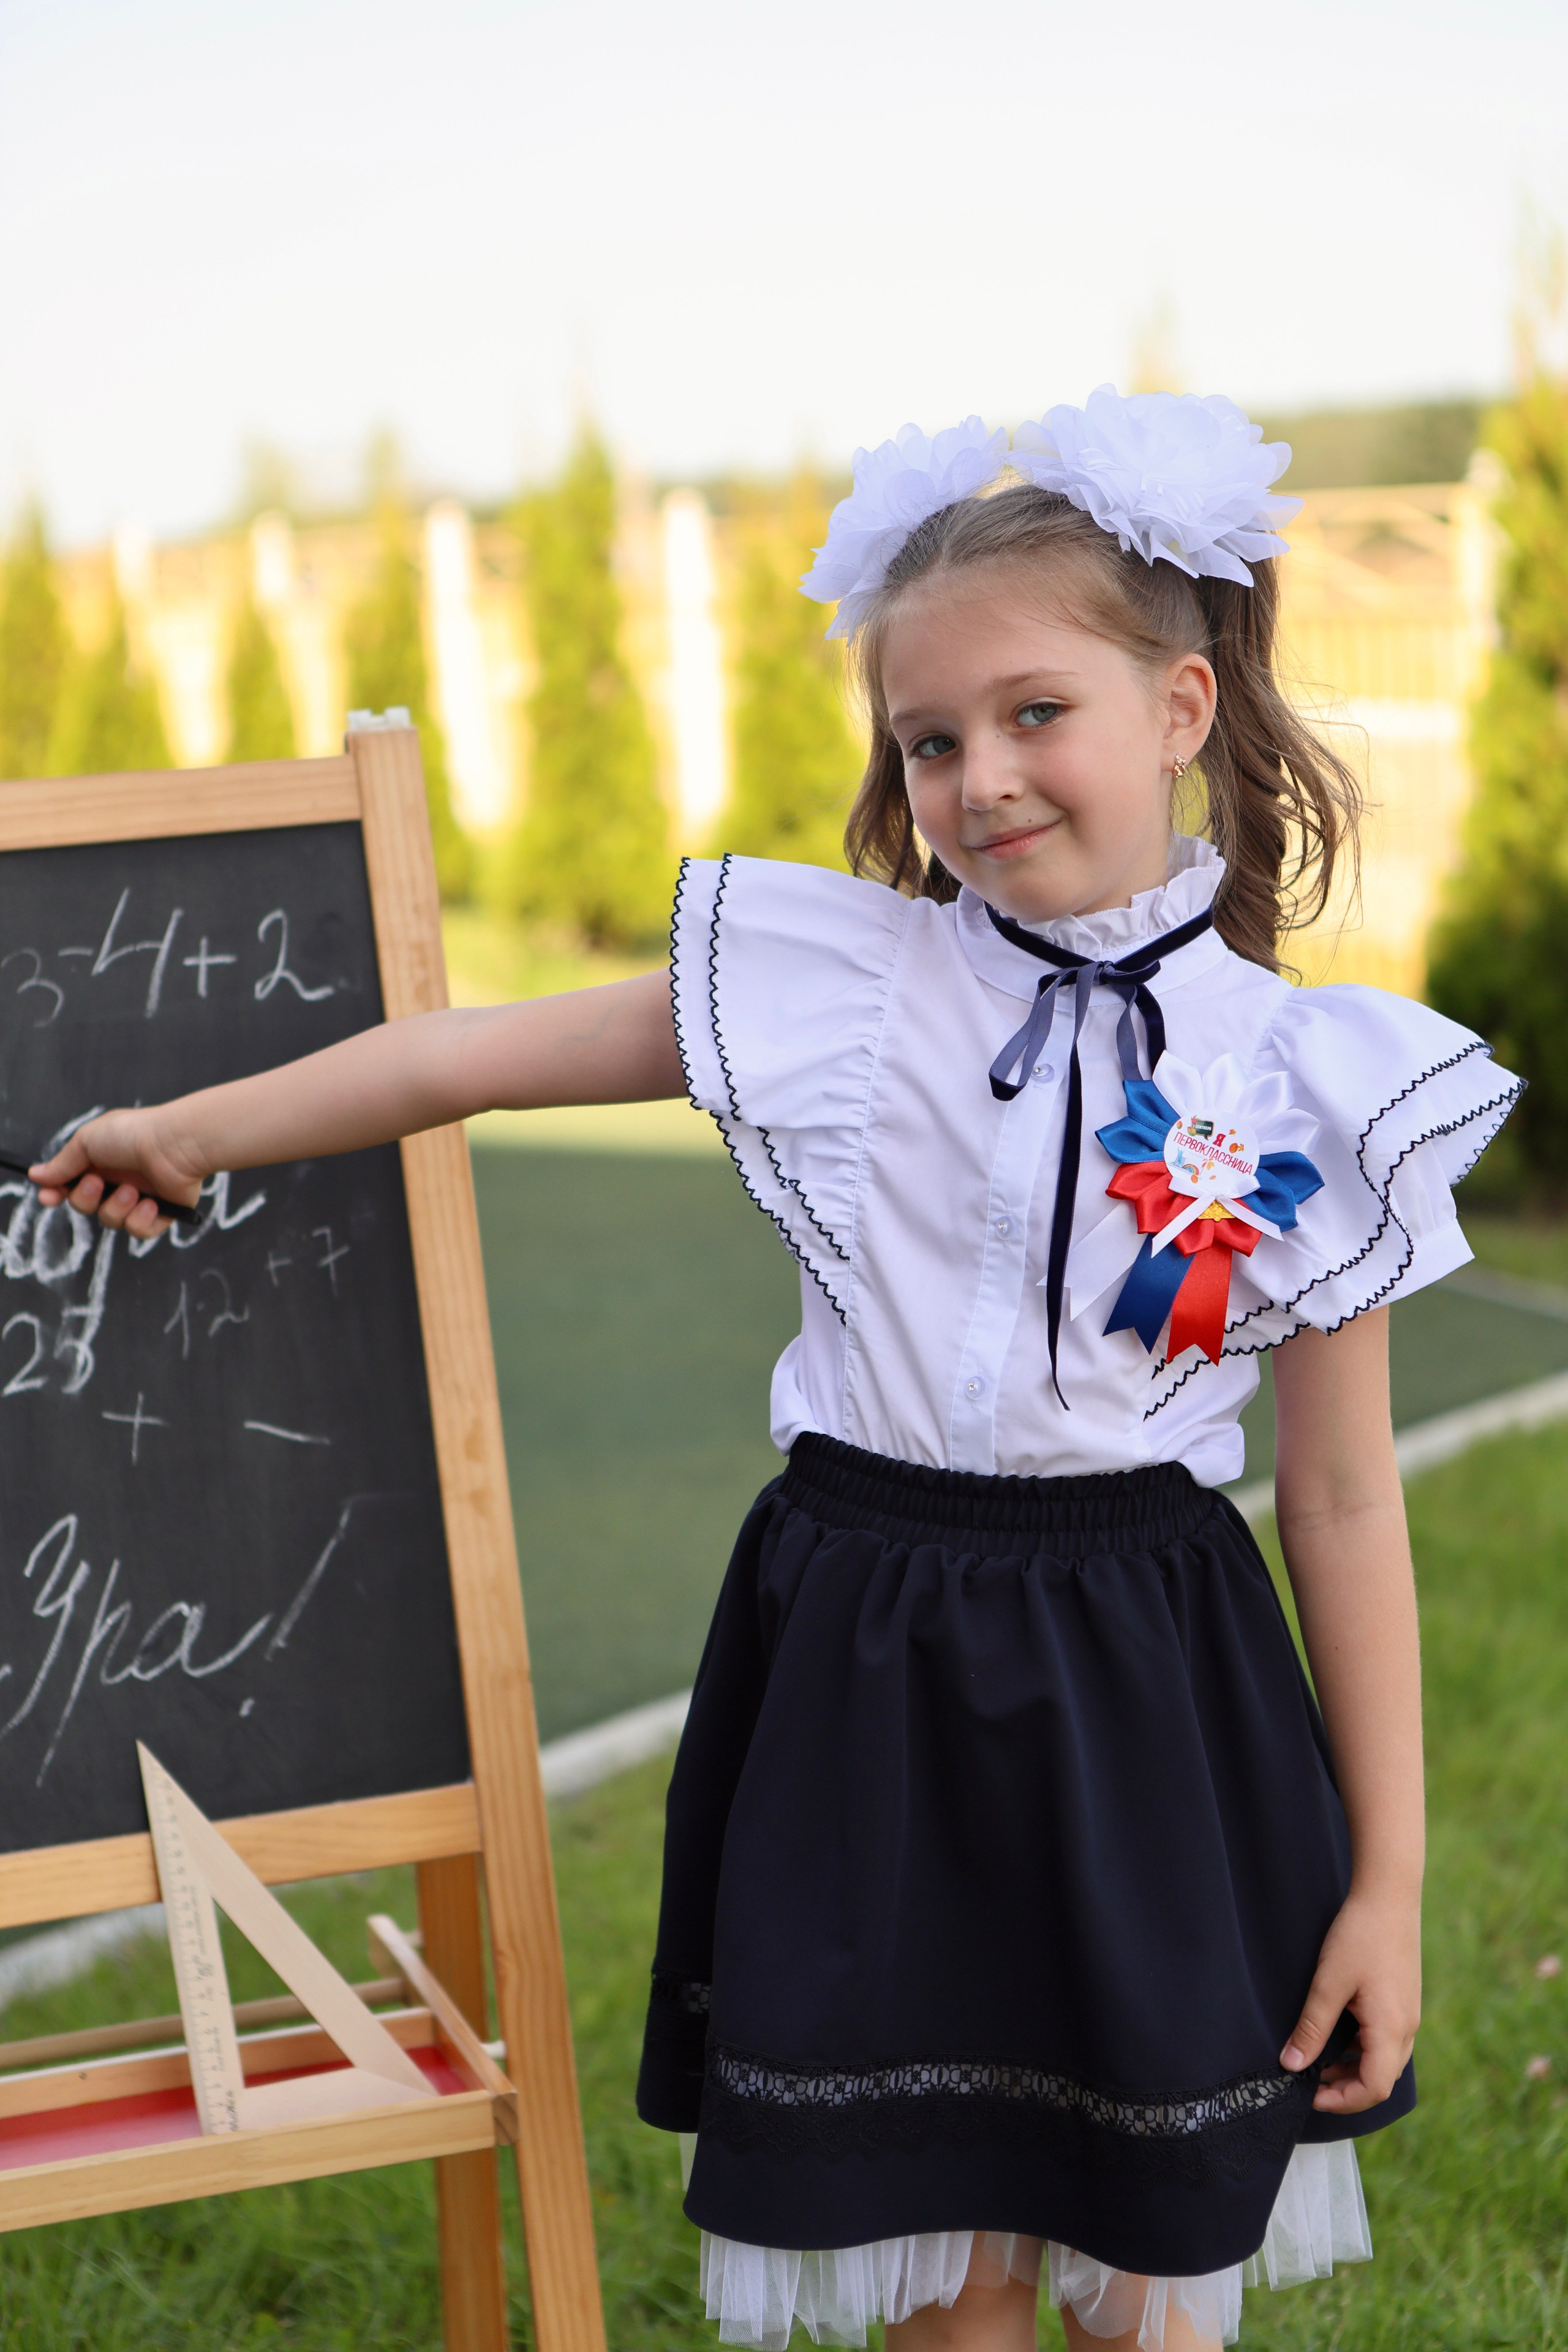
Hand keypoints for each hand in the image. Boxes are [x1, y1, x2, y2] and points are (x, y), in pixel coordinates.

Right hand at [30, 1108, 204, 1238]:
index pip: (71, 1184)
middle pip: (86, 1206)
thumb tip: (36, 1175)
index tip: (47, 1197)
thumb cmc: (133, 1135)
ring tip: (134, 1190)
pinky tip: (151, 1202)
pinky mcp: (162, 1213)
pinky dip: (141, 1219)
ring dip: (117, 1207)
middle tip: (98, 1183)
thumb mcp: (87, 1141)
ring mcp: (140, 1198)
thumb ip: (63, 1163)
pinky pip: (140, 1231)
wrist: (175, 1145)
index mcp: (101, 1161)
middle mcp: (119, 1180)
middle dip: (86, 1199)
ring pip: (112, 1221)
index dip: (57, 1193)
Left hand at [1281, 1885, 1420, 2114]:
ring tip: (1319, 2060)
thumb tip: (1291, 2065)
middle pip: (1382, 2079)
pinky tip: (1340, 2035)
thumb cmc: (1359, 1935)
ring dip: (1355, 2068)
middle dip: (1347, 2088)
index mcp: (1392, 2029)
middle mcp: (1408, 2028)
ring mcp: (1409, 2014)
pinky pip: (1388, 2040)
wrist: (1389, 1895)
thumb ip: (1311, 2028)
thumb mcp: (1328, 1983)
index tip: (1311, 2095)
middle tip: (1310, 2081)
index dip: (1343, 2101)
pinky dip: (1364, 2049)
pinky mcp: (1405, 2001)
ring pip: (1385, 2060)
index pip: (1374, 2088)